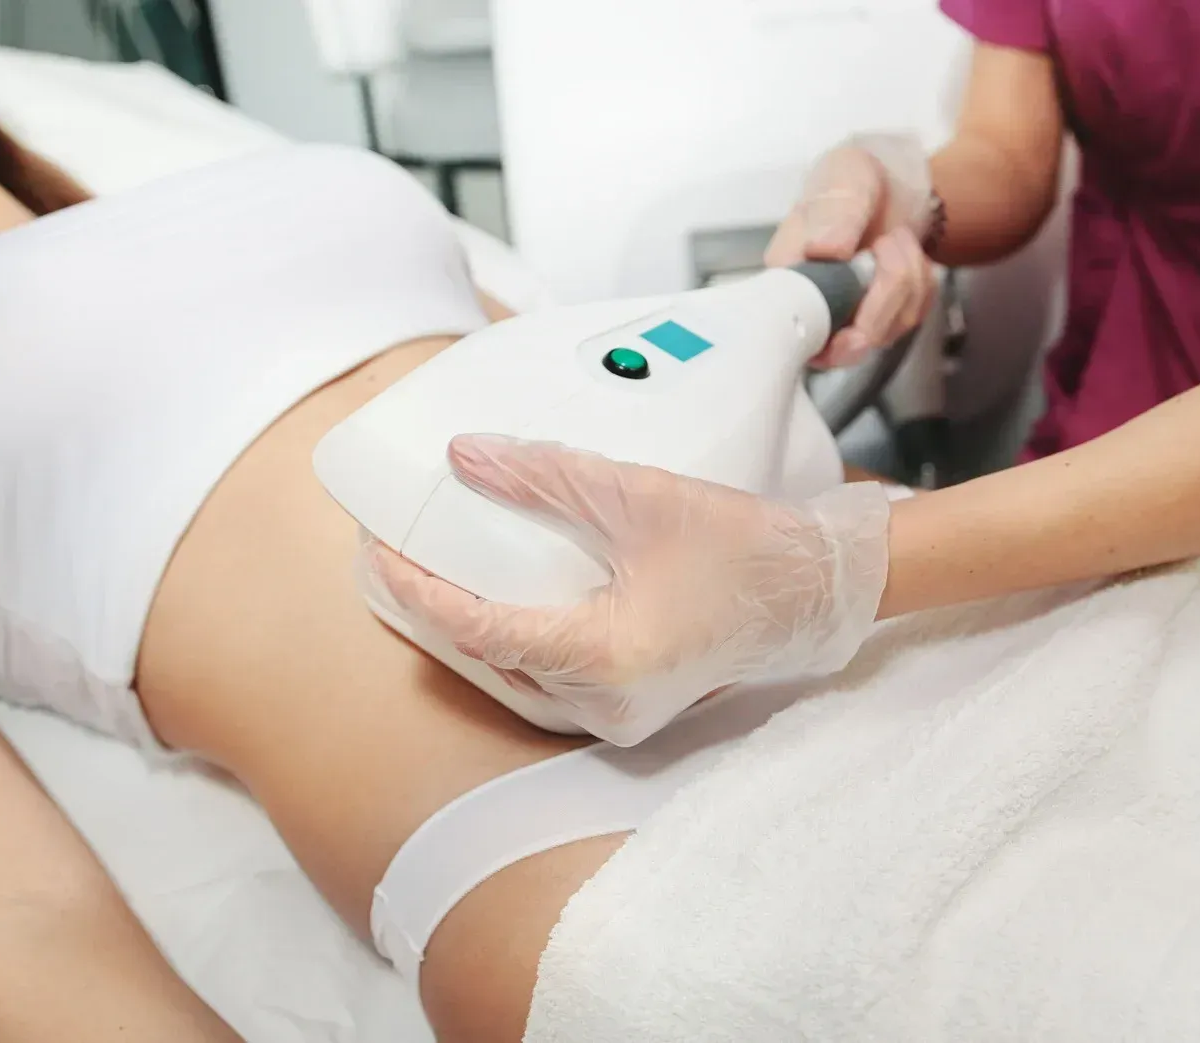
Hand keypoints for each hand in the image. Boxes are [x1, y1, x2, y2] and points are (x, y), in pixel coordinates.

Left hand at [370, 434, 891, 745]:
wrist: (817, 589)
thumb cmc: (747, 548)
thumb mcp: (641, 497)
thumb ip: (548, 474)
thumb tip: (467, 456)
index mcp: (605, 657)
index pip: (482, 630)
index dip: (422, 592)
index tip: (382, 553)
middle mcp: (607, 702)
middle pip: (491, 660)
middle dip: (436, 609)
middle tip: (394, 558)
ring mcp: (621, 713)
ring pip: (519, 675)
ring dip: (476, 627)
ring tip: (436, 575)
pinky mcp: (633, 706)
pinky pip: (554, 680)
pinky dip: (519, 641)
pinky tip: (501, 601)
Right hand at [765, 133, 940, 367]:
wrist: (889, 183)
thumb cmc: (854, 181)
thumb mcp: (843, 177)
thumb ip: (833, 211)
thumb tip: (823, 248)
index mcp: (790, 275)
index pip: (798, 331)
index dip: (829, 343)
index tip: (856, 333)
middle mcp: (815, 304)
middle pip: (850, 342)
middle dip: (885, 293)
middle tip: (886, 242)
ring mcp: (849, 316)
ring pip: (888, 330)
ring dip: (908, 278)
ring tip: (895, 240)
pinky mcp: (883, 318)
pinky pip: (912, 318)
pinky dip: (922, 284)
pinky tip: (906, 257)